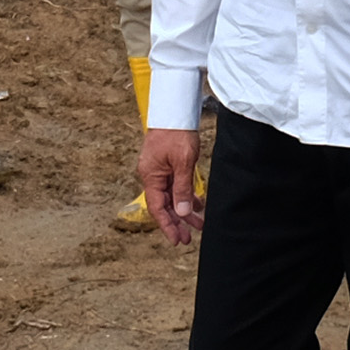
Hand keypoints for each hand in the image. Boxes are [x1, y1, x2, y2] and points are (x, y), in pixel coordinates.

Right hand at [140, 127, 203, 246]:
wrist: (175, 109)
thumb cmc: (177, 133)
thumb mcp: (183, 163)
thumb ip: (182, 188)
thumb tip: (181, 212)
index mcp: (151, 176)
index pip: (158, 208)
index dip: (167, 225)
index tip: (177, 240)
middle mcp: (152, 175)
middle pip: (164, 205)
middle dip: (176, 222)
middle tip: (188, 238)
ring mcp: (159, 170)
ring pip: (171, 196)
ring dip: (183, 211)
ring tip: (198, 224)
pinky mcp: (167, 164)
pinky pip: (175, 186)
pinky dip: (185, 196)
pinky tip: (197, 205)